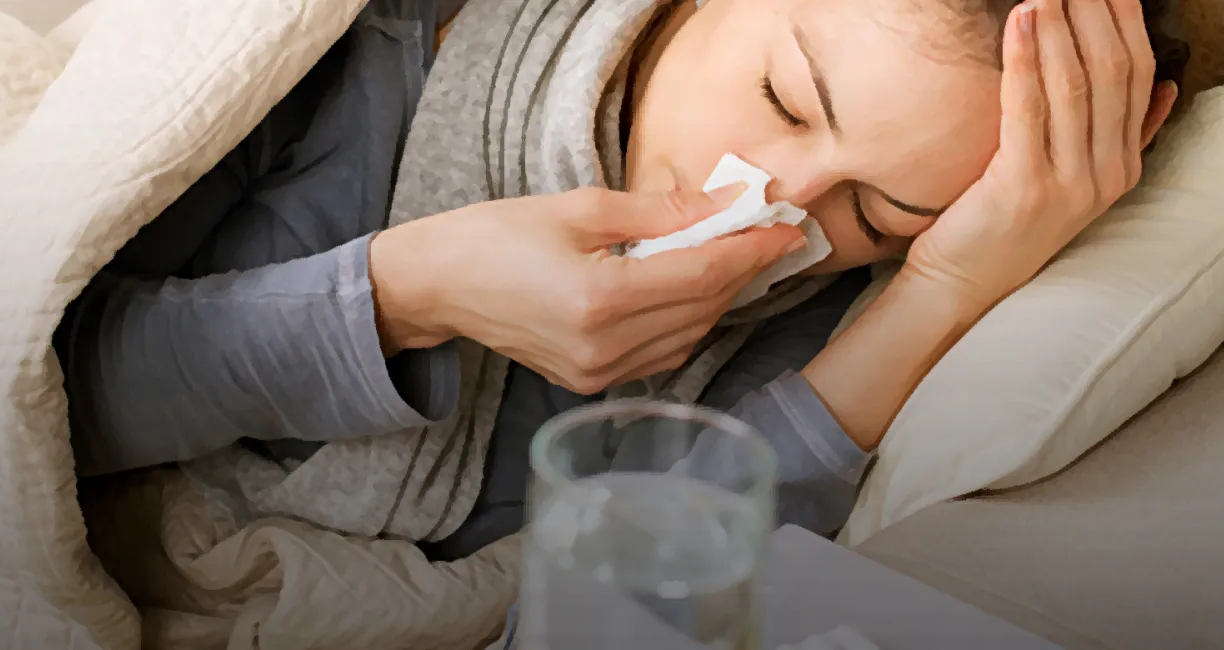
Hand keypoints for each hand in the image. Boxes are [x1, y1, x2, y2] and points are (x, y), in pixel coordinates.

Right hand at [369, 185, 805, 393]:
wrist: (438, 286)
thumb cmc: (497, 235)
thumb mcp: (580, 208)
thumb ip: (661, 212)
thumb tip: (727, 204)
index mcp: (600, 299)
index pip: (703, 275)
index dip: (751, 250)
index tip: (785, 227)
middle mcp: (604, 347)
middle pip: (703, 308)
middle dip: (741, 270)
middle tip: (766, 234)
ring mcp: (598, 374)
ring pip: (690, 336)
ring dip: (717, 297)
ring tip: (732, 257)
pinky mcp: (591, 383)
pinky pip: (662, 355)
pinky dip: (687, 322)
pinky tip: (691, 290)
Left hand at [905, 0, 1171, 307]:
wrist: (961, 285)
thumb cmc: (1003, 223)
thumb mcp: (1072, 180)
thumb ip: (1121, 136)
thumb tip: (1167, 86)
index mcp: (1122, 168)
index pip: (1139, 75)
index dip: (1127, 19)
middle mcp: (1106, 176)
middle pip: (1114, 71)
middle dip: (1097, 11)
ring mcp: (1070, 185)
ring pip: (1076, 84)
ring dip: (1060, 24)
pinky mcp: (1025, 188)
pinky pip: (1030, 109)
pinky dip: (1025, 58)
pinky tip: (1019, 19)